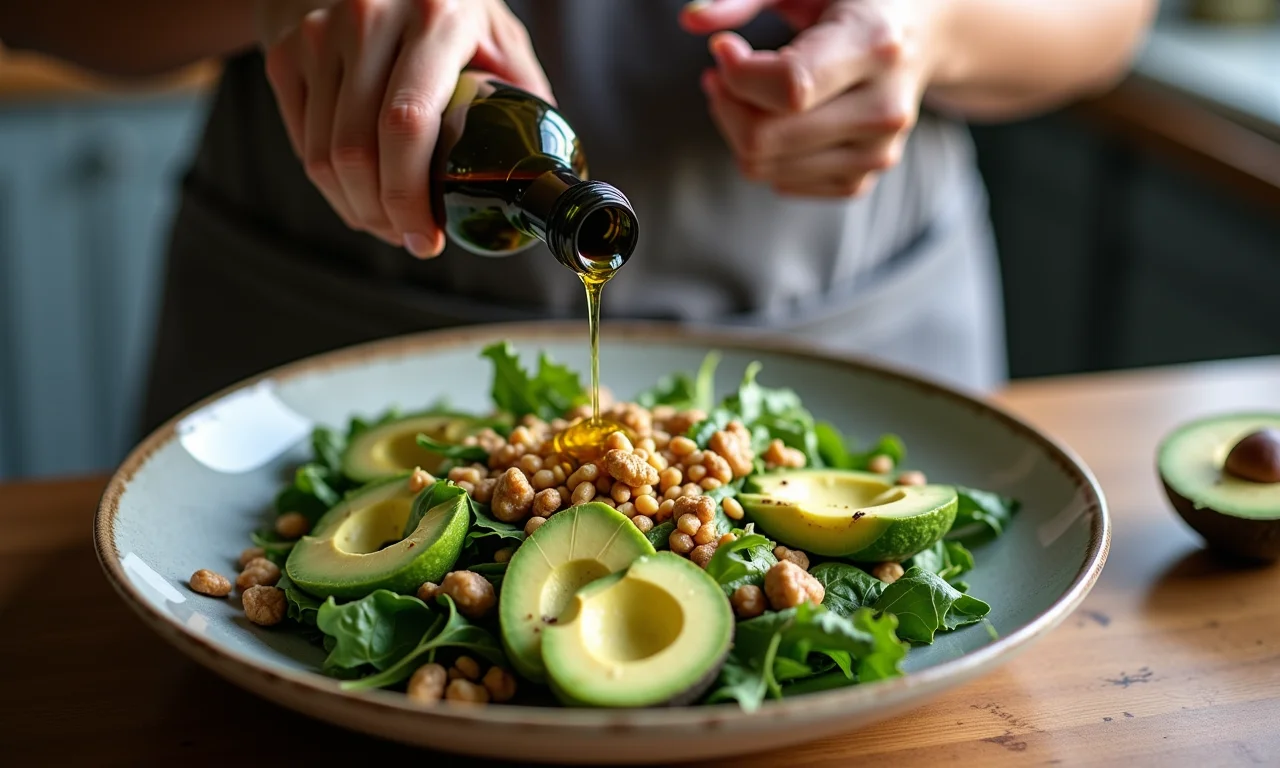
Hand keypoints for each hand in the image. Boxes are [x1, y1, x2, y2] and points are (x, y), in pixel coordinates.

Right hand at [256, 0, 552, 256]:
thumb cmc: (446, 12)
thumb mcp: (497, 35)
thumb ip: (521, 93)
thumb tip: (545, 173)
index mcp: (434, 15)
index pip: (407, 123)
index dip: (411, 196)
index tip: (428, 238)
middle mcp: (368, 17)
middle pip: (356, 150)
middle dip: (384, 215)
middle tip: (412, 240)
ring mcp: (318, 33)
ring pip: (323, 156)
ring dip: (357, 209)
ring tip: (390, 224)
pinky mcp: (286, 53)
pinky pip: (302, 145)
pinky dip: (333, 188)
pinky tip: (362, 197)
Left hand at [681, 0, 942, 197]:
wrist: (926, 33)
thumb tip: (690, 19)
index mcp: (876, 46)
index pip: (789, 89)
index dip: (738, 74)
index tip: (722, 47)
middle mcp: (885, 108)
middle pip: (766, 139)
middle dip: (726, 104)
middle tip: (722, 73)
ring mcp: (878, 151)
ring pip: (765, 168)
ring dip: (737, 128)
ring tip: (746, 90)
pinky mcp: (864, 177)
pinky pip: (783, 184)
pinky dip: (765, 153)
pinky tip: (776, 117)